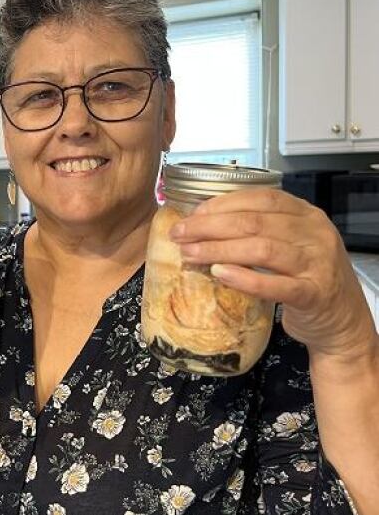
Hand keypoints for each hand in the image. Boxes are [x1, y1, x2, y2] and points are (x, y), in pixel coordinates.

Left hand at [168, 188, 375, 357]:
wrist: (341, 321)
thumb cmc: (305, 277)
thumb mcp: (288, 244)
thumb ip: (257, 230)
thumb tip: (201, 222)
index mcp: (306, 214)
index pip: (259, 198)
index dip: (221, 204)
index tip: (191, 215)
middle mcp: (314, 234)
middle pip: (254, 222)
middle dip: (209, 227)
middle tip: (179, 235)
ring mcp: (317, 264)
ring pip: (261, 249)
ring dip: (218, 250)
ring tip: (190, 254)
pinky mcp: (314, 294)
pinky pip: (275, 285)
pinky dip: (244, 278)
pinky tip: (220, 274)